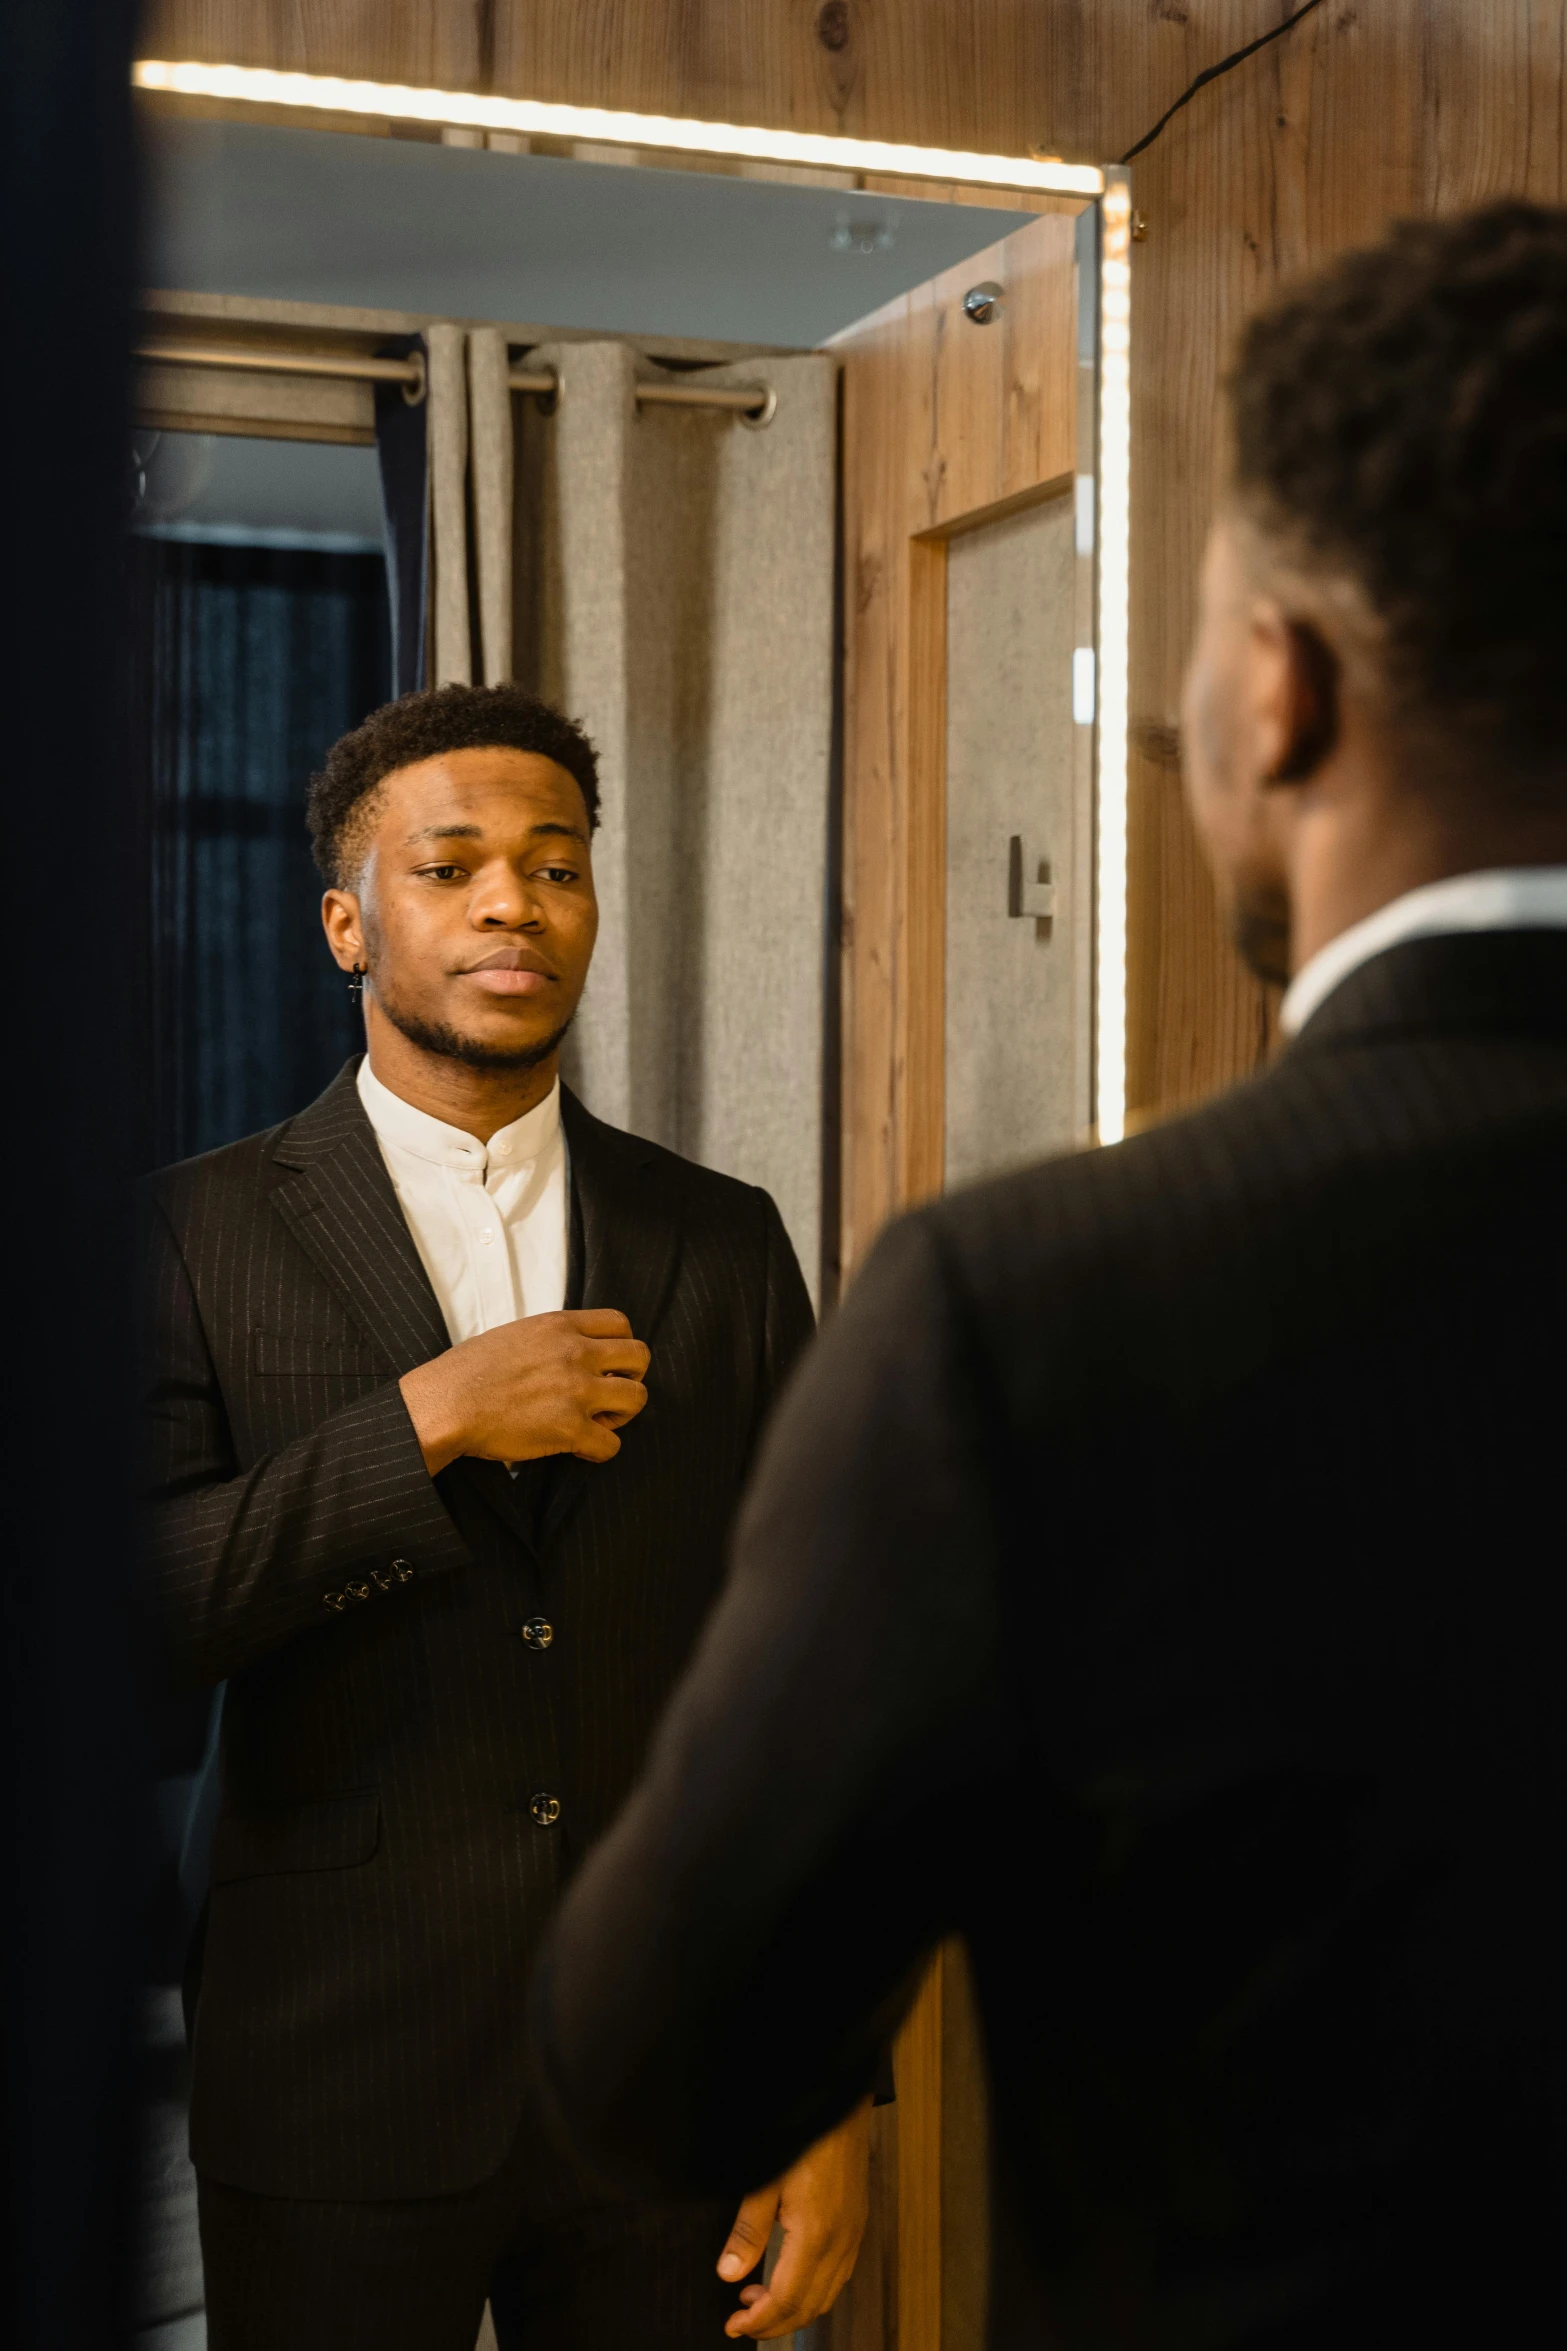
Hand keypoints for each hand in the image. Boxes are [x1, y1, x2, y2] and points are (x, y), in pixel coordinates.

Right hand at [398, 1309, 649, 1474]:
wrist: (446, 1403)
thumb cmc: (469, 1371)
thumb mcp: (515, 1334)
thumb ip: (551, 1338)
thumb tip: (569, 1351)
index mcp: (561, 1327)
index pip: (621, 1323)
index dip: (620, 1347)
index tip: (606, 1365)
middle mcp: (576, 1354)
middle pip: (640, 1357)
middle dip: (631, 1378)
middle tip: (608, 1395)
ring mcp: (576, 1391)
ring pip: (637, 1399)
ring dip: (621, 1415)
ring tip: (596, 1422)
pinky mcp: (569, 1429)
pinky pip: (611, 1445)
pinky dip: (599, 1450)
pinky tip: (579, 1448)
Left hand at [716, 2098, 871, 2339]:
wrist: (840, 2102)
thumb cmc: (804, 2136)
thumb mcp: (765, 2180)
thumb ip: (748, 2231)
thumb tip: (729, 2275)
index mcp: (816, 2235)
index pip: (787, 2300)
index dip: (759, 2322)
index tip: (732, 2326)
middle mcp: (840, 2243)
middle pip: (809, 2308)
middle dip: (773, 2324)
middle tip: (740, 2321)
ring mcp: (852, 2235)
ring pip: (826, 2297)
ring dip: (793, 2309)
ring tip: (757, 2299)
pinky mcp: (856, 2225)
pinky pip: (838, 2277)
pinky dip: (812, 2292)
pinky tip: (789, 2277)